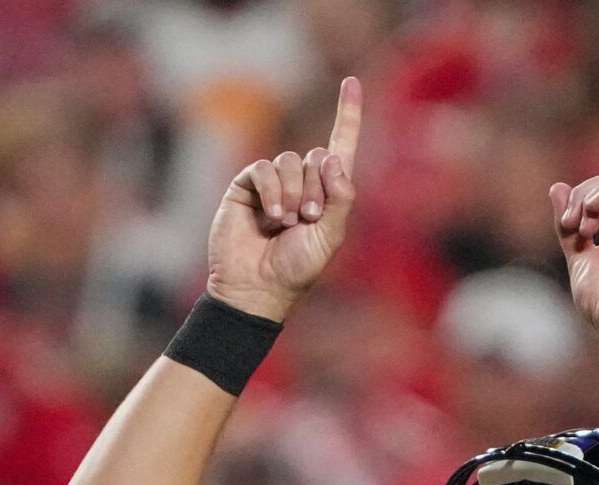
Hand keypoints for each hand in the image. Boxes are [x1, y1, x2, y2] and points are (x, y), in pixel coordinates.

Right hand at [205, 76, 362, 322]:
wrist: (256, 288)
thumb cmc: (296, 269)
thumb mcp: (330, 236)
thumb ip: (341, 198)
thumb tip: (329, 156)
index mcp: (327, 194)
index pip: (340, 146)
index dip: (348, 115)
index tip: (351, 81)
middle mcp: (301, 183)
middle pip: (316, 156)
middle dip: (316, 188)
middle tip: (307, 220)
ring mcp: (273, 183)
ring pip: (290, 161)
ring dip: (293, 193)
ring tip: (285, 223)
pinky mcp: (246, 185)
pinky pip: (264, 169)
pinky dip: (271, 191)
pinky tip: (270, 216)